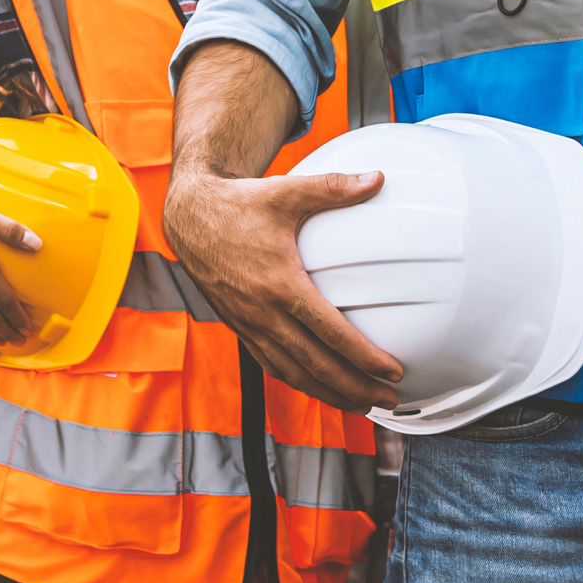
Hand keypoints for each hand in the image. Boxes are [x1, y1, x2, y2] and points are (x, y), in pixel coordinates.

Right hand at [163, 170, 402, 411]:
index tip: (394, 370)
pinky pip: (273, 366)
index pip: (330, 333)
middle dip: (356, 388)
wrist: (189, 217)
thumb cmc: (239, 204)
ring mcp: (250, 325)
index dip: (365, 357)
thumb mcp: (287, 192)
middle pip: (317, 366)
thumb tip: (378, 178)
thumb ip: (334, 188)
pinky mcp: (240, 328)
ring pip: (294, 374)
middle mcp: (264, 313)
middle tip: (390, 399)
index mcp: (280, 284)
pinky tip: (320, 389)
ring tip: (362, 404)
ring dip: (330, 394)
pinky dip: (300, 383)